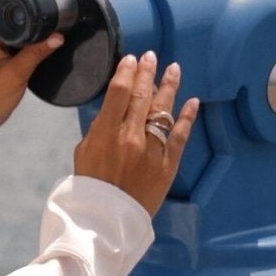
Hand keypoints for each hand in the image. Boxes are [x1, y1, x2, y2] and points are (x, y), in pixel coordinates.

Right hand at [73, 51, 199, 215]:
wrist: (107, 220)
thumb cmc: (91, 185)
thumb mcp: (84, 152)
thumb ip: (99, 129)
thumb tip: (114, 110)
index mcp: (107, 134)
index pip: (119, 93)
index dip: (126, 73)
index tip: (131, 58)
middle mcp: (132, 138)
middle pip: (141, 97)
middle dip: (146, 73)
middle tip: (151, 56)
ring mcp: (153, 151)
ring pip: (163, 111)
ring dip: (168, 87)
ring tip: (173, 68)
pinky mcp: (168, 164)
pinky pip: (180, 136)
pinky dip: (186, 117)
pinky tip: (191, 101)